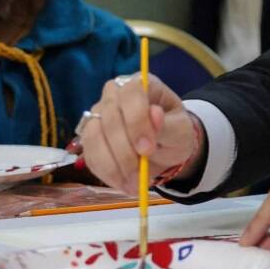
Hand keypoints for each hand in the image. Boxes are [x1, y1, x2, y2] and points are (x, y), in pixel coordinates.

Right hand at [79, 74, 200, 194]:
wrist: (165, 148)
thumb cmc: (175, 132)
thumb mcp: (181, 130)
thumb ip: (168, 124)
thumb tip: (154, 114)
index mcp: (141, 84)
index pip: (131, 93)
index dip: (136, 121)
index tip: (147, 148)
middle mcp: (115, 94)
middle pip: (109, 117)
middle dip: (125, 151)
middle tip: (141, 174)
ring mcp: (98, 114)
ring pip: (93, 137)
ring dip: (113, 165)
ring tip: (134, 184)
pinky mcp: (89, 137)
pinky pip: (89, 155)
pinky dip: (106, 173)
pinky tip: (124, 183)